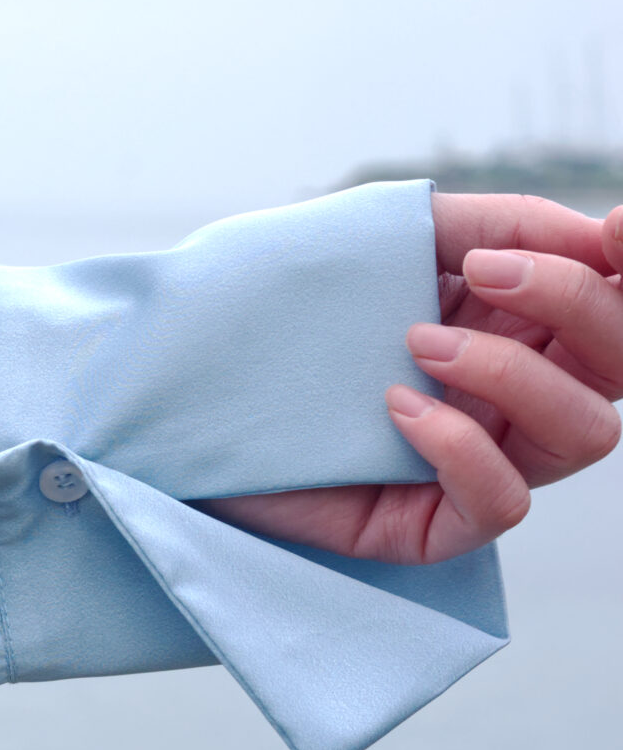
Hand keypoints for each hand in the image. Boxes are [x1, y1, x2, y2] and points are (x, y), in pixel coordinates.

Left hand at [208, 194, 622, 564]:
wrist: (170, 388)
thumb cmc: (271, 312)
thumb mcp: (377, 241)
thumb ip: (484, 224)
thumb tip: (592, 227)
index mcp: (514, 318)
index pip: (614, 297)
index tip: (614, 228)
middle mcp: (512, 391)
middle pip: (617, 360)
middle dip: (576, 305)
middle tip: (486, 271)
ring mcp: (478, 459)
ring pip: (584, 431)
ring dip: (515, 374)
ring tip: (418, 342)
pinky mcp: (430, 525)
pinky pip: (502, 502)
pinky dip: (462, 447)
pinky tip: (397, 410)